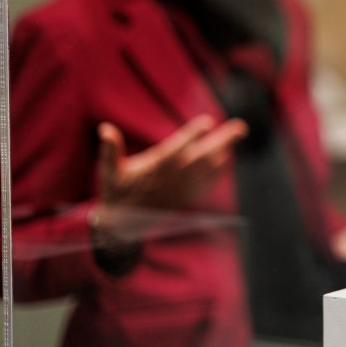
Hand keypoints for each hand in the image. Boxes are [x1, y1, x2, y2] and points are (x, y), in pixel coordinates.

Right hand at [96, 115, 246, 214]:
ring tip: (237, 134)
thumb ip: (110, 150)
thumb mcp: (108, 171)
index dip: (192, 135)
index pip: (177, 148)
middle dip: (222, 140)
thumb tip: (104, 128)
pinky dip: (218, 172)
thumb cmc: (116, 191)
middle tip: (240, 127)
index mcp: (155, 168)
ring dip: (224, 151)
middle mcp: (173, 178)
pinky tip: (227, 159)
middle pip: (202, 156)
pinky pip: (206, 184)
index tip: (207, 122)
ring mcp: (182, 188)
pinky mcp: (185, 196)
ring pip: (208, 168)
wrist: (124, 224)